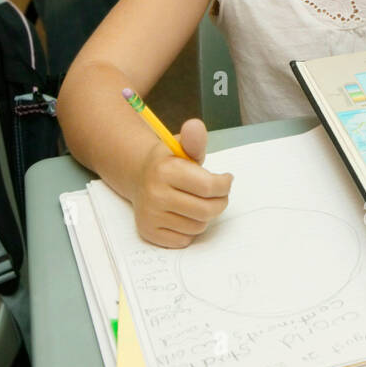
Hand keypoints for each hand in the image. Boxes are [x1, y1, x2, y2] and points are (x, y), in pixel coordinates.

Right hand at [133, 117, 233, 247]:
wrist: (139, 177)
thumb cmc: (168, 162)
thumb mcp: (180, 146)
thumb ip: (194, 139)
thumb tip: (195, 126)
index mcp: (165, 170)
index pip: (209, 187)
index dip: (225, 185)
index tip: (226, 180)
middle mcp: (155, 194)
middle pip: (207, 210)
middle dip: (220, 202)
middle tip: (219, 195)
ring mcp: (150, 216)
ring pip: (198, 226)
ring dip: (205, 216)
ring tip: (198, 202)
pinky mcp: (149, 233)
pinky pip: (184, 240)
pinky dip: (190, 229)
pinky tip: (184, 214)